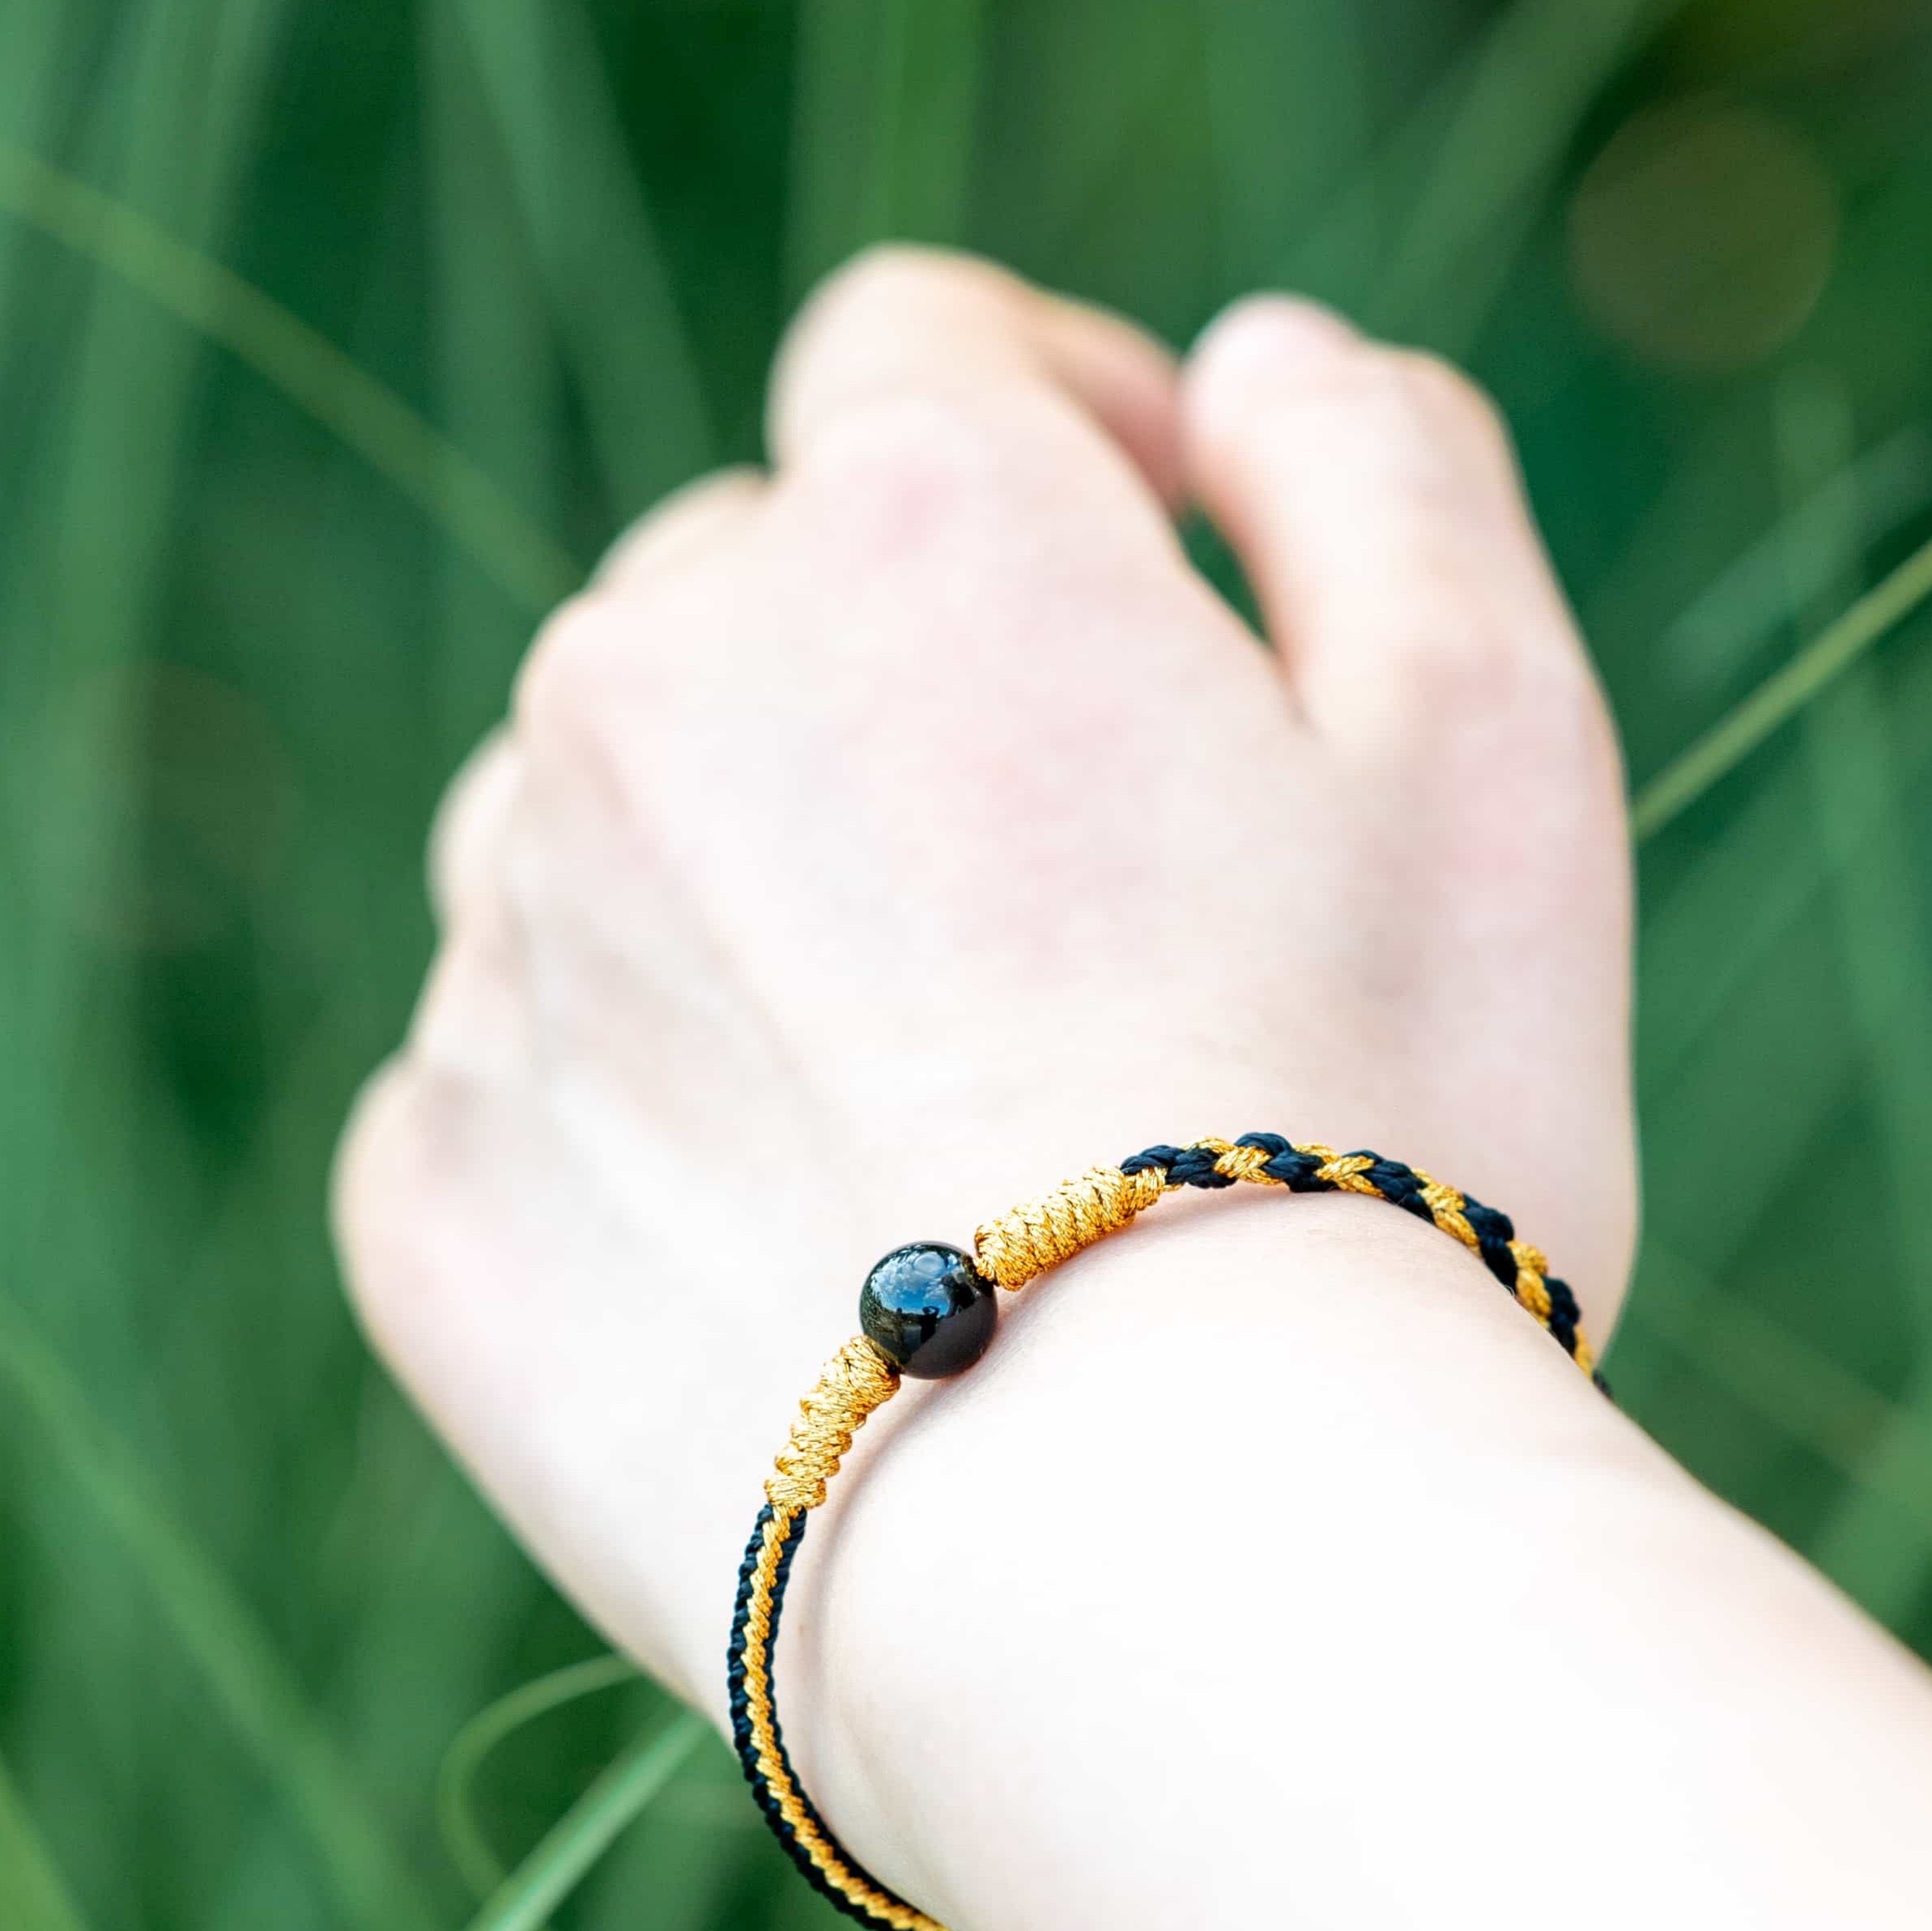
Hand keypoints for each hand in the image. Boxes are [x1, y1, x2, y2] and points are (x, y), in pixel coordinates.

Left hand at [334, 247, 1635, 1715]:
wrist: (1171, 1575)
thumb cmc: (1382, 1146)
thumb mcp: (1498, 742)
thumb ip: (1381, 471)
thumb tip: (1242, 363)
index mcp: (912, 534)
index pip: (919, 355)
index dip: (1056, 430)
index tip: (1155, 568)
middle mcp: (646, 686)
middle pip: (744, 594)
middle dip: (895, 682)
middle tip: (1081, 913)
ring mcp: (507, 948)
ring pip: (598, 824)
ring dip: (740, 889)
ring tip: (936, 1107)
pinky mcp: (433, 1201)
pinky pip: (501, 1073)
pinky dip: (624, 1115)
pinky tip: (796, 1250)